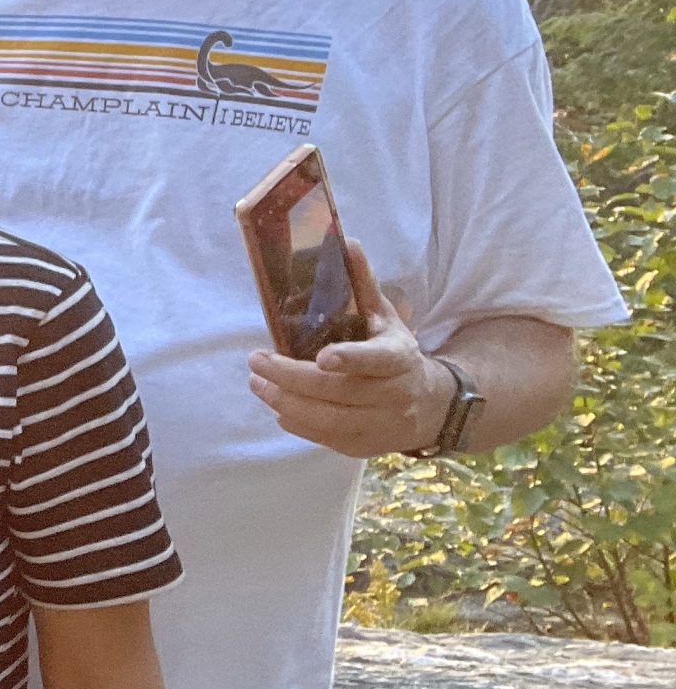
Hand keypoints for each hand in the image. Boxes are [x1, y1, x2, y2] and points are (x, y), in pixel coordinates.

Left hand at [246, 238, 446, 458]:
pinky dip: (299, 424)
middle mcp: (395, 395)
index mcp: (400, 358)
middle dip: (292, 378)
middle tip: (256, 362)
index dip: (352, 359)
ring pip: (330, 421)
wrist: (431, 405)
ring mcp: (382, 425)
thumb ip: (363, 284)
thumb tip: (346, 241)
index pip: (377, 360)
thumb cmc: (396, 354)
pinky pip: (328, 439)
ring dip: (287, 402)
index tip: (322, 357)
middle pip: (341, 392)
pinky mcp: (366, 447)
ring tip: (257, 383)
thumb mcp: (385, 317)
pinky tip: (278, 405)